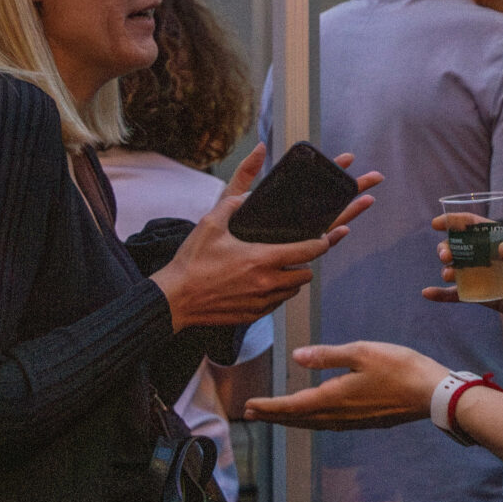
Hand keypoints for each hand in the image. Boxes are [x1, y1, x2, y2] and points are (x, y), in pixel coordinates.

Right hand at [150, 146, 377, 329]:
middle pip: (306, 273)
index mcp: (262, 259)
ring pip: (293, 290)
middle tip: (299, 251)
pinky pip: (276, 304)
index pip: (308, 251)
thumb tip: (248, 186)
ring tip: (282, 266)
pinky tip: (264, 283)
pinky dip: (277, 293)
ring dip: (292, 279)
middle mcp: (267, 283)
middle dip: (306, 262)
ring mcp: (261, 302)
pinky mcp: (252, 315)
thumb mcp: (210, 223)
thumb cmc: (192, 262)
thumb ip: (234, 199)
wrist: (174, 299)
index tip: (327, 236)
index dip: (324, 242)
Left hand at [244, 342, 446, 428]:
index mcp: (334, 397)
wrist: (431, 394)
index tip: (247, 406)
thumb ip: (327, 355)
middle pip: (298, 418)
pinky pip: (326, 425)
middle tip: (250, 414)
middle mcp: (338, 415)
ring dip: (290, 420)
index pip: (292, 405)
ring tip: (274, 416)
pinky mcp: (363, 422)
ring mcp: (351, 421)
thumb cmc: (399, 367)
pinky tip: (311, 416)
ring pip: (311, 424)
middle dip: (273, 415)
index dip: (269, 405)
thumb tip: (297, 357)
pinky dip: (309, 421)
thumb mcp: (362, 351)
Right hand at [420, 212, 502, 313]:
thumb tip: (501, 249)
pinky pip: (457, 294)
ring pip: (455, 268)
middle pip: (459, 246)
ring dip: (446, 269)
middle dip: (447, 247)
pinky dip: (442, 294)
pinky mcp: (479, 295)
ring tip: (449, 274)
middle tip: (445, 255)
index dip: (454, 221)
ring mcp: (481, 274)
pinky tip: (427, 293)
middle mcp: (486, 254)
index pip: (473, 225)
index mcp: (499, 237)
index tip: (436, 223)